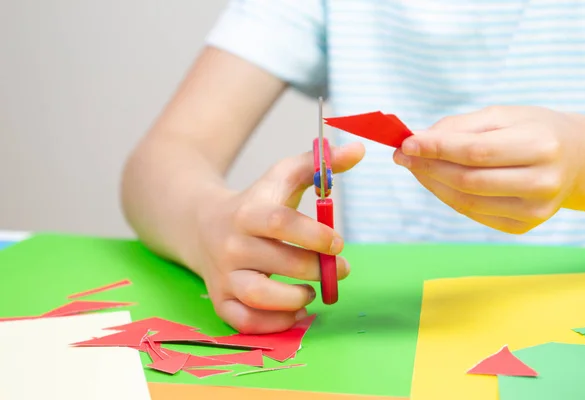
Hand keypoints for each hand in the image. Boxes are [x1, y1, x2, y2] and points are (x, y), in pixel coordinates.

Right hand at [192, 142, 364, 333]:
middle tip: (339, 269)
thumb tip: (358, 149)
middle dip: (316, 269)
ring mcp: (223, 275)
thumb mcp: (281, 177)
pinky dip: (274, 324)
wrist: (202, 225)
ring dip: (295, 298)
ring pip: (258, 296)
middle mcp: (231, 245)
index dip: (314, 234)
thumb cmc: (254, 201)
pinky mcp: (220, 300)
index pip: (279, 222)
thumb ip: (318, 165)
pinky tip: (295, 309)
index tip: (338, 243)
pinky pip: (245, 322)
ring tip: (312, 292)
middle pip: (277, 261)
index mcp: (247, 213)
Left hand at [392, 106, 584, 233]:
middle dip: (427, 167)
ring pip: (466, 202)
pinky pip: (474, 214)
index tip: (406, 143)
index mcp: (540, 146)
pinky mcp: (524, 226)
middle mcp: (541, 182)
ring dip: (432, 184)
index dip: (436, 149)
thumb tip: (418, 140)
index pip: (475, 152)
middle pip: (467, 180)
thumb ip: (460, 127)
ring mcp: (534, 210)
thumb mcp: (503, 115)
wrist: (577, 159)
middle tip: (403, 155)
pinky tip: (437, 181)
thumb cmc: (535, 130)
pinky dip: (448, 197)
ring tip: (415, 166)